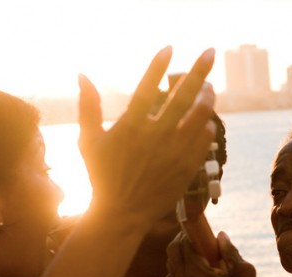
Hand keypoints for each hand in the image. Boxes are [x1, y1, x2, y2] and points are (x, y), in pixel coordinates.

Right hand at [77, 47, 215, 229]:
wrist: (122, 215)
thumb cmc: (101, 176)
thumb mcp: (88, 141)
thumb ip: (88, 106)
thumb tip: (82, 74)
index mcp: (130, 128)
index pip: (146, 88)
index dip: (158, 66)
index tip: (170, 47)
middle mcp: (156, 138)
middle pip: (184, 96)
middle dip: (199, 70)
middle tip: (209, 52)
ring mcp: (175, 153)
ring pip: (201, 115)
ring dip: (207, 96)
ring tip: (208, 87)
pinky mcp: (188, 166)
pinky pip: (205, 138)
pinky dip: (205, 124)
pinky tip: (202, 119)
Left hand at [166, 231, 277, 276]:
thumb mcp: (244, 272)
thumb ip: (230, 251)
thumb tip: (220, 235)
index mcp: (198, 276)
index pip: (184, 245)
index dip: (188, 233)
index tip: (196, 229)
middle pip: (172, 254)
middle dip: (180, 242)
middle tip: (193, 238)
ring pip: (170, 268)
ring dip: (179, 257)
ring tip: (195, 254)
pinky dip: (179, 272)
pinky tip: (194, 272)